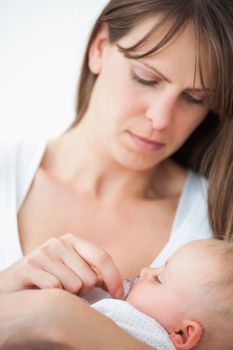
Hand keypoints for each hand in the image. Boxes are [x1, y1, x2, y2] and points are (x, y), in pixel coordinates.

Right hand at [0, 233, 122, 297]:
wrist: (12, 284)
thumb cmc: (47, 278)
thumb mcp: (71, 270)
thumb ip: (91, 272)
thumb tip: (115, 285)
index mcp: (74, 241)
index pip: (102, 257)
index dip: (114, 278)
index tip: (118, 296)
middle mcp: (60, 243)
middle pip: (90, 277)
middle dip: (84, 291)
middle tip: (68, 289)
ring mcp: (44, 252)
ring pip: (74, 285)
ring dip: (67, 295)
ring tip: (55, 289)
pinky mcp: (30, 265)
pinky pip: (55, 289)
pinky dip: (52, 296)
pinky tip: (42, 291)